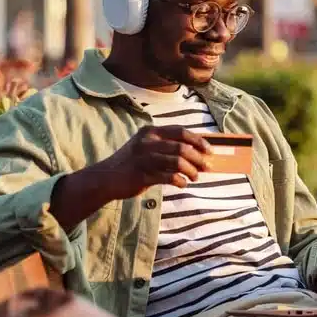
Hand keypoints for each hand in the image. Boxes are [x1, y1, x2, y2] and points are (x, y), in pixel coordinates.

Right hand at [96, 125, 212, 199]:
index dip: (198, 141)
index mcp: (150, 132)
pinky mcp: (142, 175)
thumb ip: (167, 146)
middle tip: (206, 168)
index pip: (180, 131)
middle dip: (198, 158)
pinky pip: (168, 177)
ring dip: (191, 171)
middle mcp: (147, 142)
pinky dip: (180, 181)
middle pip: (182, 147)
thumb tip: (196, 152)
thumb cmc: (132, 163)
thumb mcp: (146, 147)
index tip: (209, 151)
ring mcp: (144, 158)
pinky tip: (182, 184)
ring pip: (177, 162)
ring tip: (194, 177)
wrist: (106, 178)